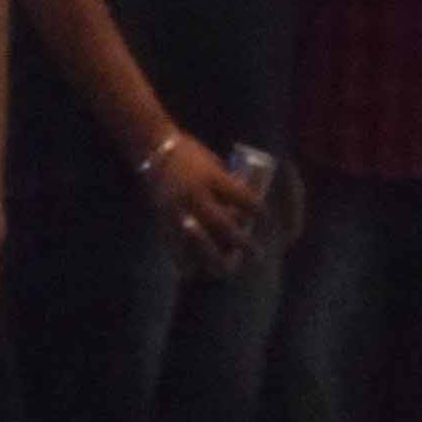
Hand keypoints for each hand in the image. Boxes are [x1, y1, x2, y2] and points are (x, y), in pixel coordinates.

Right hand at [143, 133, 260, 257]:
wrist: (154, 150)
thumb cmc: (189, 153)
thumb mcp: (214, 165)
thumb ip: (227, 186)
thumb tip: (244, 209)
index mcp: (211, 178)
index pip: (243, 199)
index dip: (259, 212)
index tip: (268, 221)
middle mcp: (195, 196)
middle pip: (224, 226)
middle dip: (243, 242)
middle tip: (258, 254)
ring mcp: (177, 210)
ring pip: (201, 242)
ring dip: (218, 256)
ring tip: (231, 265)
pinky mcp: (163, 219)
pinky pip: (176, 246)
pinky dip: (187, 260)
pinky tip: (198, 271)